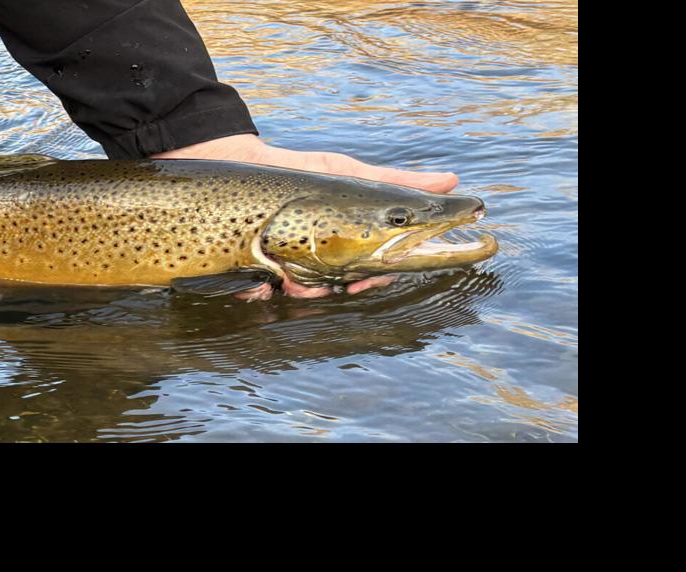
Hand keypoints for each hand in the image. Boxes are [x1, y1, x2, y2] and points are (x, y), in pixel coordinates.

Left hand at [155, 134, 443, 297]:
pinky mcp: (257, 272)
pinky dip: (266, 292)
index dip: (379, 278)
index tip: (377, 277)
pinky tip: (267, 281)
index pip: (376, 271)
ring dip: (305, 290)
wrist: (234, 162)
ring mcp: (289, 268)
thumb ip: (400, 182)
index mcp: (350, 245)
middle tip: (340, 281)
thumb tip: (452, 181)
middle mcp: (322, 262)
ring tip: (291, 276)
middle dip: (342, 286)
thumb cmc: (299, 174)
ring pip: (308, 297)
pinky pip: (266, 296)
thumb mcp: (350, 175)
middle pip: (343, 288)